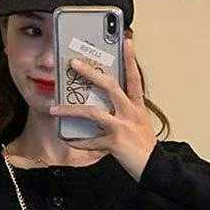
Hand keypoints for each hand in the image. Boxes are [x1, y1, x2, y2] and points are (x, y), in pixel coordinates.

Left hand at [48, 38, 157, 182]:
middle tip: (73, 63)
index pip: (134, 77)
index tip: (126, 40)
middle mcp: (130, 112)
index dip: (130, 58)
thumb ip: (123, 111)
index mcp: (137, 106)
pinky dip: (77, 140)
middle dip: (90, 73)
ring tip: (54, 107)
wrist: (155, 169)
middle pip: (110, 86)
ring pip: (93, 113)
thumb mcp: (138, 123)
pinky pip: (90, 141)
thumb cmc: (144, 146)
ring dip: (71, 109)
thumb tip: (100, 104)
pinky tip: (66, 137)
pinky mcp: (115, 143)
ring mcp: (123, 127)